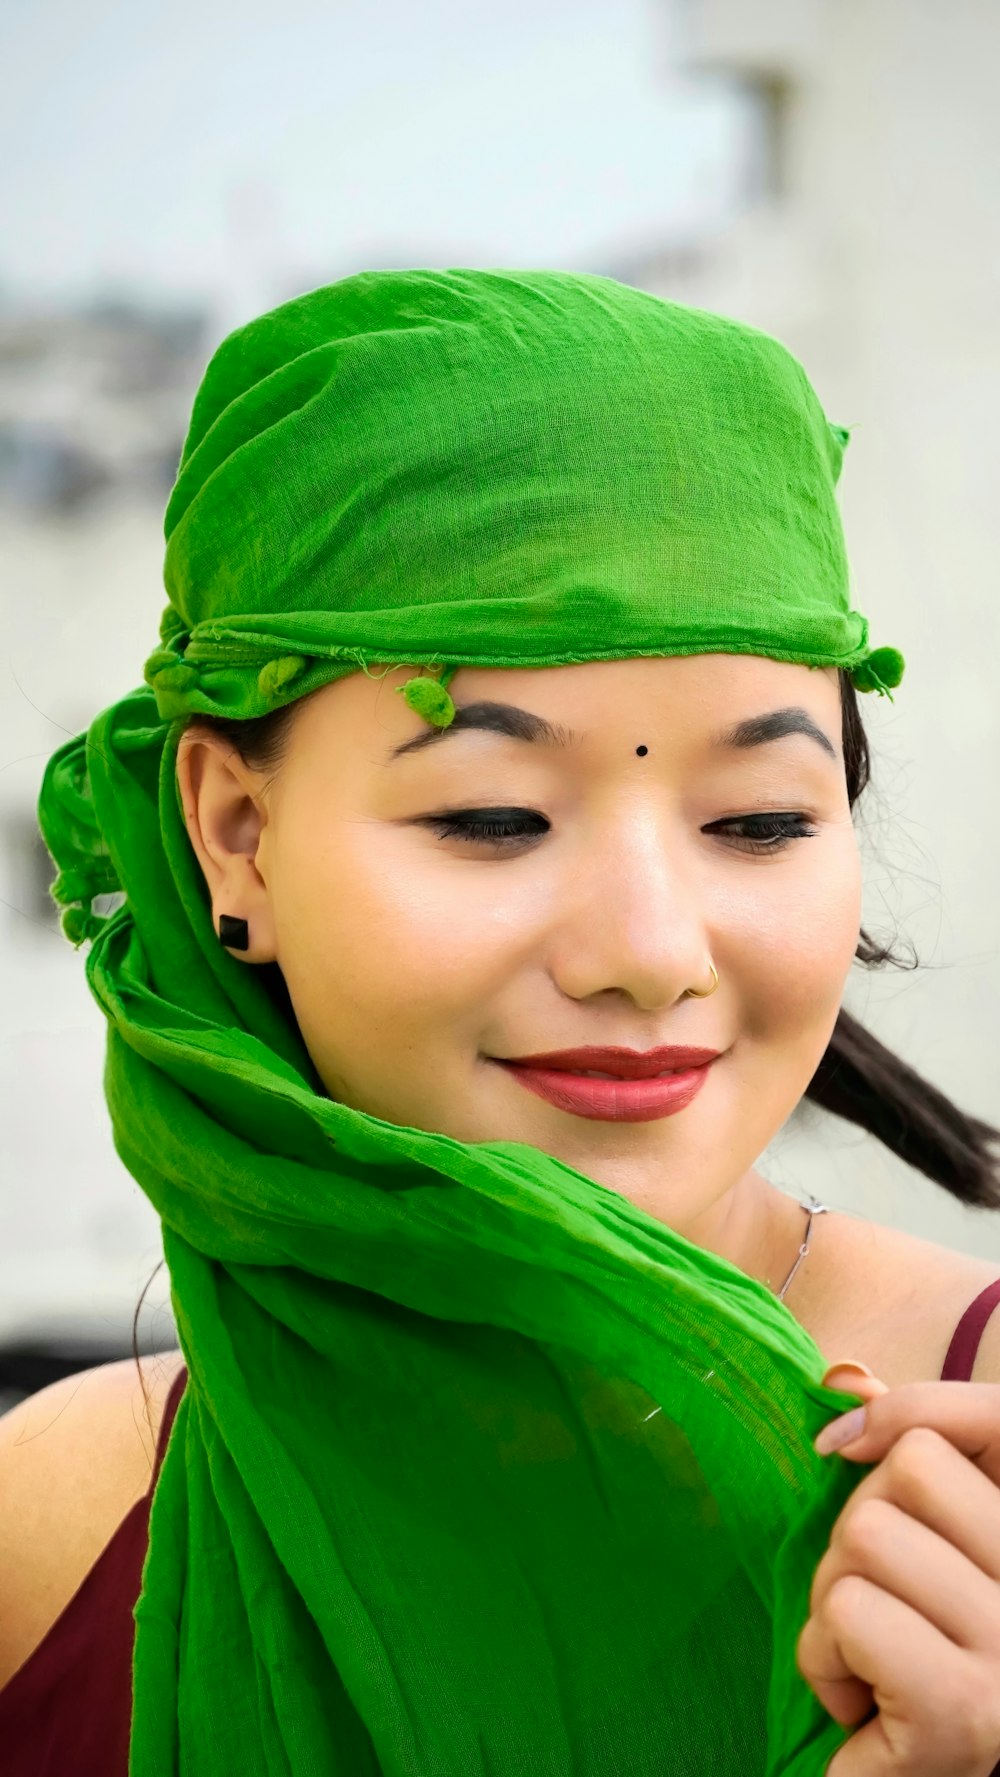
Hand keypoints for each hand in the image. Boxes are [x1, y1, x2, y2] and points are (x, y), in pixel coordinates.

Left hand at [795, 1362, 999, 1776]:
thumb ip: (900, 1445)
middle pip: (903, 1473)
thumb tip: (841, 1384)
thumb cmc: (909, 1654)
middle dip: (854, 1537)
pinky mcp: (964, 1709)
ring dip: (829, 1605)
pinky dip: (822, 1658)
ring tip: (870, 1659)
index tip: (849, 1454)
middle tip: (880, 1609)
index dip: (904, 1419)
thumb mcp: (913, 1539)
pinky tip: (860, 1705)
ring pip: (862, 1540)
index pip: (987, 1416)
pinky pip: (845, 1613)